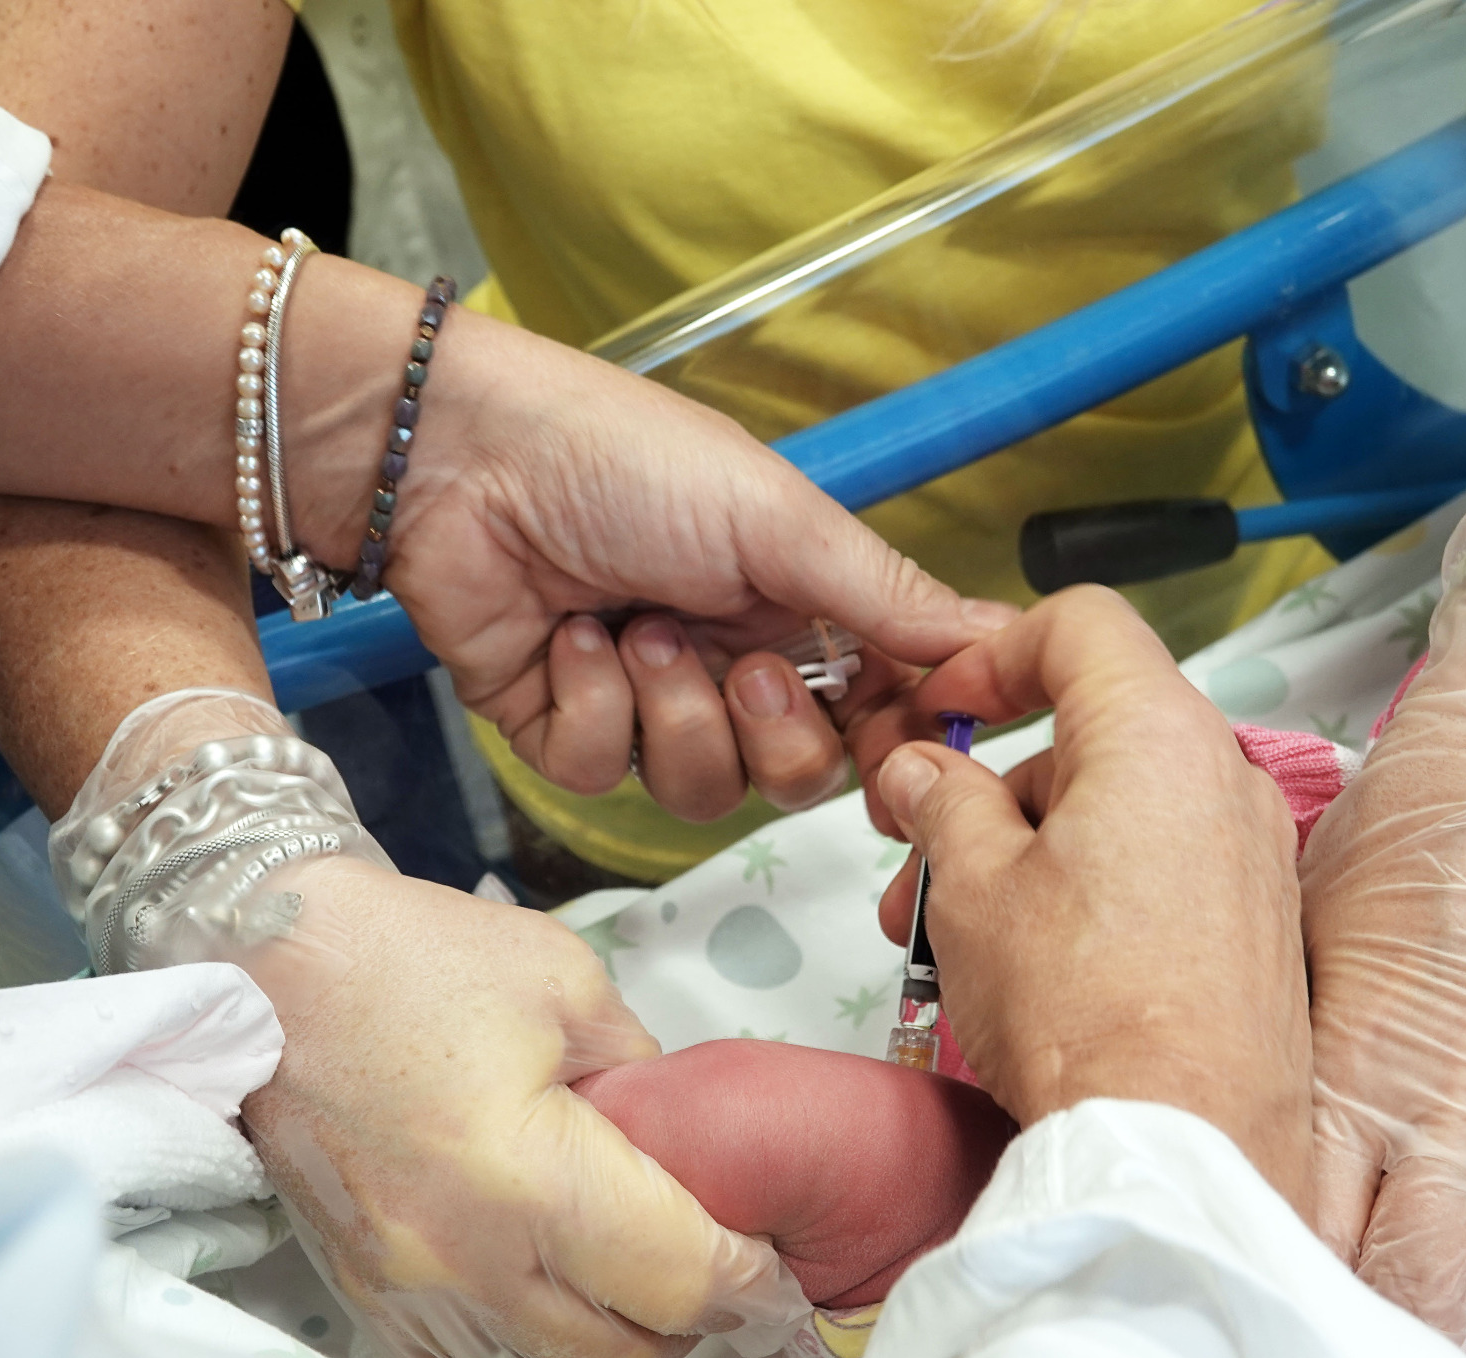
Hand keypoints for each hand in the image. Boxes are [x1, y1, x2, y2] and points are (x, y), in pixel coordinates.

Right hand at [237, 860, 807, 1357]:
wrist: (267, 965)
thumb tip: (683, 1150)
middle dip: (687, 1321)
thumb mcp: (568, 986)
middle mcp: (463, 1255)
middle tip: (721, 1281)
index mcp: (527, 1173)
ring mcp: (406, 1287)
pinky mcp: (366, 1293)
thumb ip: (644, 1082)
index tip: (774, 1276)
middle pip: (617, 1345)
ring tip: (653, 1322)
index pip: (675, 1274)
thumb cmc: (412, 958)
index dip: (744, 1283)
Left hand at [279, 259, 1014, 819]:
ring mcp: (642, 701)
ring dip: (673, 714)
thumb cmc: (625, 458)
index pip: (875, 710)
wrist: (461, 457)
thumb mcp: (777, 518)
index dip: (893, 741)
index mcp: (795, 606)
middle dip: (775, 735)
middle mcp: (727, 662)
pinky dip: (591, 706)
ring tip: (635, 628)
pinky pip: (601, 775)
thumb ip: (885, 595)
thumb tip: (1004, 635)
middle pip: (797, 776)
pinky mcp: (558, 727)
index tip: (907, 746)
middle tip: (741, 664)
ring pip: (699, 791)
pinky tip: (570, 636)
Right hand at [865, 587, 1312, 1207]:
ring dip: (1022, 855)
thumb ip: (942, 804)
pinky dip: (1083, 895)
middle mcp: (1223, 781)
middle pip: (1090, 732)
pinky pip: (1157, 874)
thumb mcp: (972, 888)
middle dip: (989, 789)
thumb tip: (926, 774)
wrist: (1183, 1150)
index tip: (939, 708)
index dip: (993, 651)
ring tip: (946, 942)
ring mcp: (1252, 859)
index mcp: (1158, 736)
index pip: (1080, 626)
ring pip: (1116, 813)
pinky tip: (1022, 970)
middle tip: (915, 855)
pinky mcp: (1258, 931)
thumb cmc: (1086, 1016)